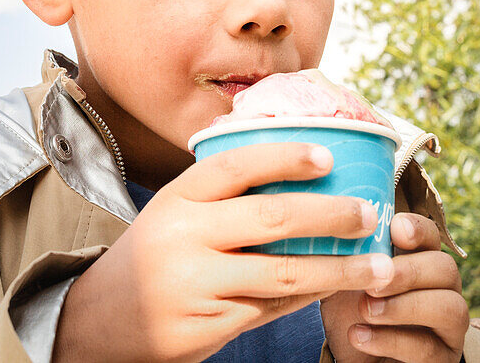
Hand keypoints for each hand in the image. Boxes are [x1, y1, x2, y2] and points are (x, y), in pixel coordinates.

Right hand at [53, 142, 389, 362]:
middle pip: (272, 217)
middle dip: (331, 215)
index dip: (284, 158)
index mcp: (178, 197)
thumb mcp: (175, 212)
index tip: (328, 157)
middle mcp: (184, 234)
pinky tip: (337, 288)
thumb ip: (223, 198)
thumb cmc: (156, 255)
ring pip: (283, 271)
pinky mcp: (208, 323)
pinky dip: (310, 296)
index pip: (236, 166)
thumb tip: (303, 174)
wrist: (101, 318)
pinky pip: (272, 307)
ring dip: (339, 268)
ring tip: (378, 265)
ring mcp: (196, 282)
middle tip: (371, 214)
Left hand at [320, 213, 468, 362]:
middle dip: (409, 272)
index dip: (417, 228)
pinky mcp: (441, 359)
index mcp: (419, 261)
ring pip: (450, 308)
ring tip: (366, 310)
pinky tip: (358, 335)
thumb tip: (333, 224)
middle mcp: (442, 290)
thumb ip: (347, 254)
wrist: (352, 358)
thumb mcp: (343, 279)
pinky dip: (390, 341)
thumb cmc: (350, 312)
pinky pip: (428, 349)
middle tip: (372, 283)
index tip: (394, 229)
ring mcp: (447, 327)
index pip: (430, 236)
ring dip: (404, 307)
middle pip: (446, 268)